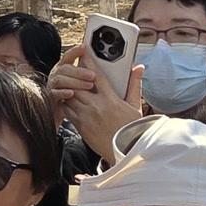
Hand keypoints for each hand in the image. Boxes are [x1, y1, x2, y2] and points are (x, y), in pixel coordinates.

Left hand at [46, 44, 143, 160]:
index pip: (96, 76)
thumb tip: (139, 68)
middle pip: (78, 85)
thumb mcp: (135, 105)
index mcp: (111, 99)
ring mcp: (87, 116)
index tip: (83, 54)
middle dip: (75, 77)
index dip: (88, 63)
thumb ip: (134, 85)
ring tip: (69, 85)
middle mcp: (97, 106)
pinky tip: (69, 101)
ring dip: (69, 90)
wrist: (127, 151)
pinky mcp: (81, 126)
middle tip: (72, 71)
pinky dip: (67, 104)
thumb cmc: (133, 128)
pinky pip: (68, 111)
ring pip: (70, 97)